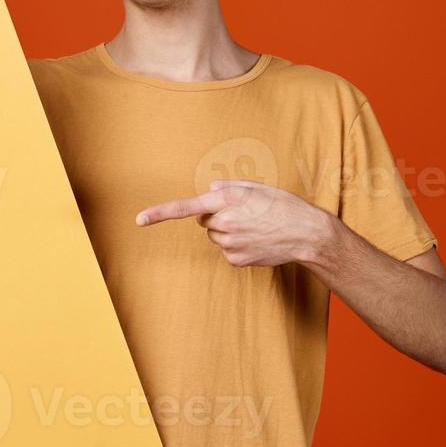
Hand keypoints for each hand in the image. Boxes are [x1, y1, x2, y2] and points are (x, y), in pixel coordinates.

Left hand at [135, 179, 338, 267]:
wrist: (306, 233)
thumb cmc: (283, 206)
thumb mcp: (257, 187)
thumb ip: (229, 187)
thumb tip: (210, 189)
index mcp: (226, 201)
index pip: (185, 207)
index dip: (159, 213)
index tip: (138, 220)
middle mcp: (223, 223)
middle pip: (205, 220)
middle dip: (218, 216)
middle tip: (245, 214)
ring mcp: (229, 244)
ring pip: (217, 236)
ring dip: (229, 231)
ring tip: (255, 227)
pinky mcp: (236, 259)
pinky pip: (228, 251)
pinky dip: (239, 246)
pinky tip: (257, 241)